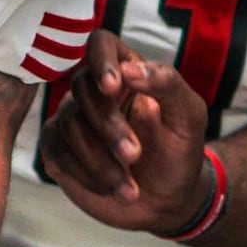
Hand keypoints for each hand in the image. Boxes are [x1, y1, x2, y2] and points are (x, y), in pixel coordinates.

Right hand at [39, 29, 210, 233]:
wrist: (167, 202)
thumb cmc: (179, 152)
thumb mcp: (189, 116)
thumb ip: (168, 84)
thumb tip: (130, 69)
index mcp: (125, 73)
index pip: (100, 44)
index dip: (101, 61)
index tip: (113, 88)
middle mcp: (93, 91)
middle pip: (82, 89)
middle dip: (109, 126)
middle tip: (135, 155)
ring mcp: (72, 119)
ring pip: (69, 125)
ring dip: (101, 160)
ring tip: (131, 189)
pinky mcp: (58, 149)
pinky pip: (58, 152)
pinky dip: (86, 174)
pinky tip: (112, 189)